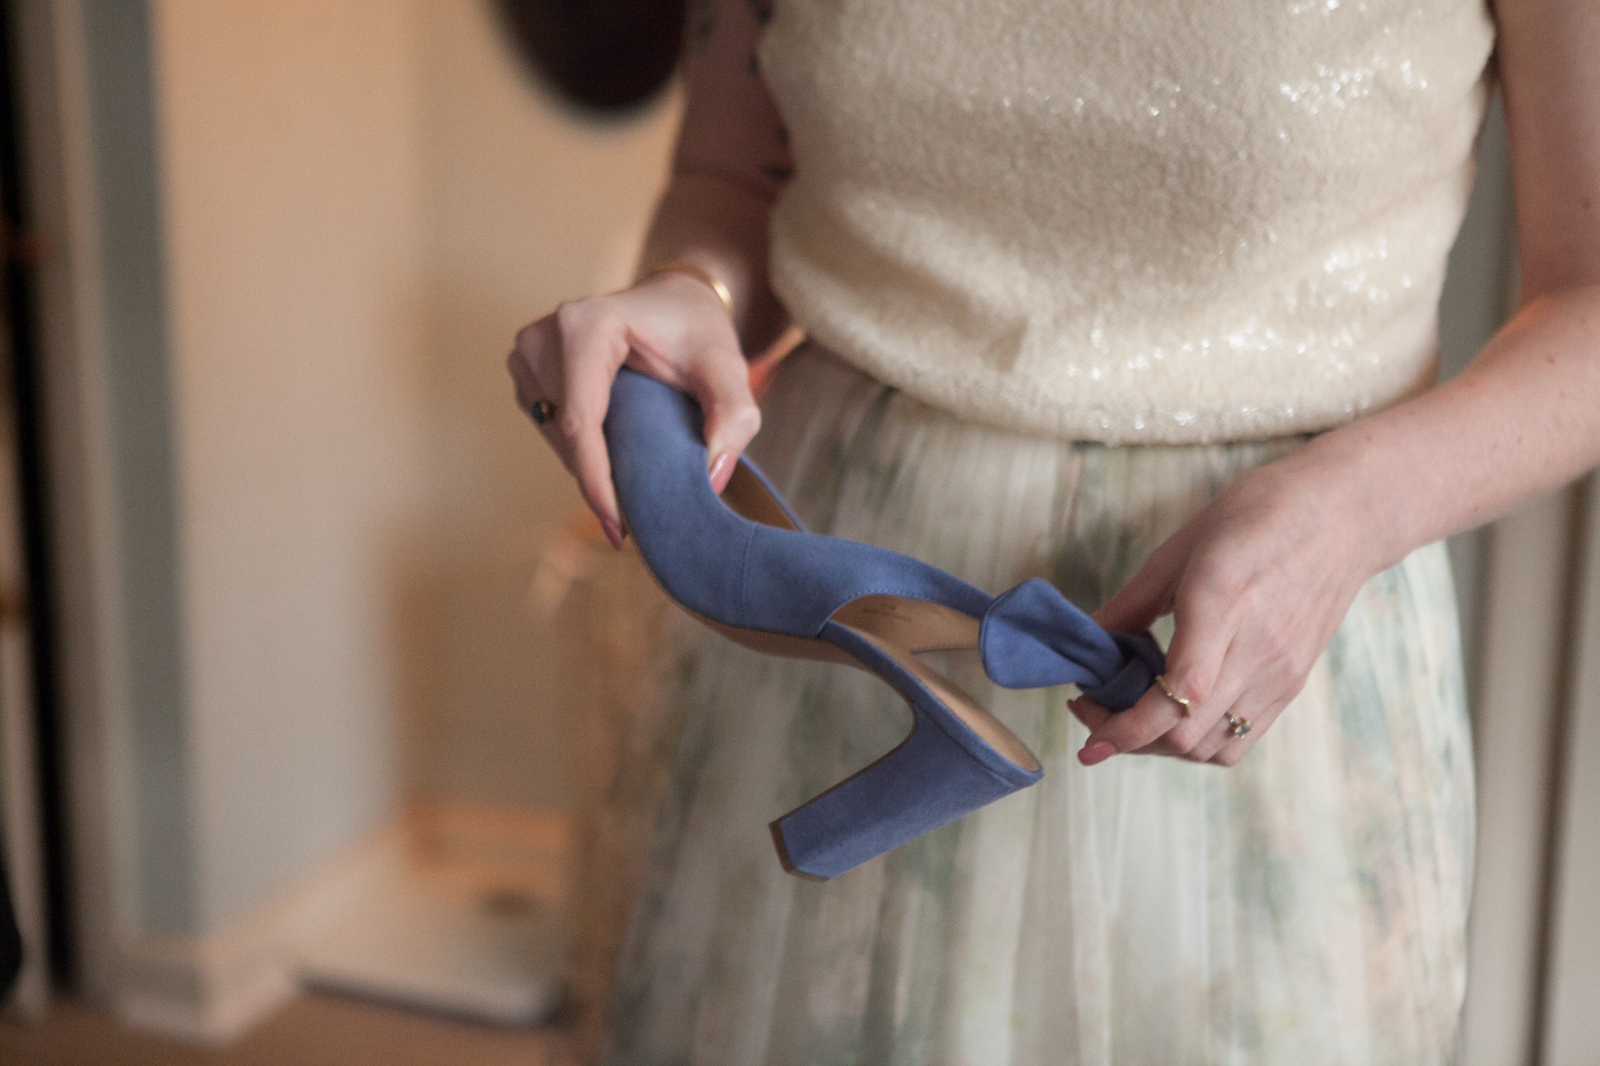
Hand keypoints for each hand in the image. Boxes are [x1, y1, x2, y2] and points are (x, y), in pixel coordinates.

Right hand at [507, 270, 760, 548]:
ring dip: (589, 466)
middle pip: (566, 434)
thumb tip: (711, 476)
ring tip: (629, 488)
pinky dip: (580, 449)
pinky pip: (549, 426)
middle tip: (636, 520)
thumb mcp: (728, 368)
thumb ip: (735, 416)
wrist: (674, 301)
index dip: (597, 482)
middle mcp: (546, 334)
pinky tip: (612, 457)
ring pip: (553, 435)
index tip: (619, 529)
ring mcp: (530, 351)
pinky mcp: (527, 368)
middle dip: (599, 480)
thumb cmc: (698, 332)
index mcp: (587, 325)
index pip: (581, 423)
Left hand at [1068, 447, 1382, 766]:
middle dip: (1127, 734)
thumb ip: (1128, 605)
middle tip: (1095, 704)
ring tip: (1133, 710)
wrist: (1344, 515)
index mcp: (1222, 604)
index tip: (1087, 727)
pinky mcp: (1293, 685)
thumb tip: (1086, 647)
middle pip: (1185, 734)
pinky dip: (1198, 741)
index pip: (1177, 697)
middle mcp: (1257, 651)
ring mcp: (1281, 675)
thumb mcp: (1177, 548)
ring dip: (1161, 744)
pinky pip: (1240, 740)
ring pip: (1210, 749)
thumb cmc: (1255, 517)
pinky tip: (1177, 709)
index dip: (1126, 727)